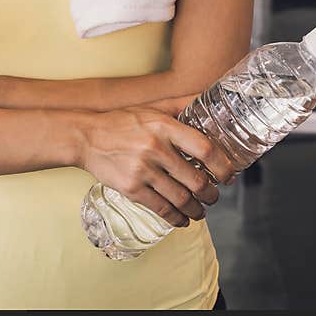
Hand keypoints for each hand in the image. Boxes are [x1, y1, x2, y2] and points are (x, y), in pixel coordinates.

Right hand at [75, 100, 237, 227]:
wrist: (86, 137)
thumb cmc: (122, 122)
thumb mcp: (153, 107)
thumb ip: (182, 104)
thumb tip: (209, 97)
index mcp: (164, 126)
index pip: (204, 149)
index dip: (222, 166)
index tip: (228, 175)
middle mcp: (155, 148)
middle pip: (196, 180)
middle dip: (212, 194)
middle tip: (214, 196)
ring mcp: (142, 170)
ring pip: (181, 198)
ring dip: (197, 209)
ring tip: (201, 210)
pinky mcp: (131, 188)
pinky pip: (161, 208)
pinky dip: (176, 218)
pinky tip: (182, 219)